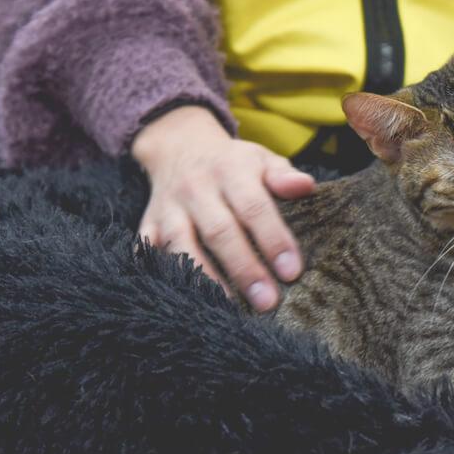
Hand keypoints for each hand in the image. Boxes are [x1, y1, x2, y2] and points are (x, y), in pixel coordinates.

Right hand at [132, 105, 316, 309]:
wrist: (180, 146)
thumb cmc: (233, 163)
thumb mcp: (261, 159)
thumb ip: (284, 175)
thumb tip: (306, 186)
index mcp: (231, 170)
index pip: (254, 207)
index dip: (273, 239)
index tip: (291, 271)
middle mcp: (197, 188)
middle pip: (220, 231)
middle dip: (244, 269)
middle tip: (267, 301)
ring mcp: (169, 207)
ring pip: (183, 245)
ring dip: (205, 277)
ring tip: (229, 307)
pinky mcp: (148, 223)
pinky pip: (148, 250)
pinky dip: (159, 272)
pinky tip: (182, 298)